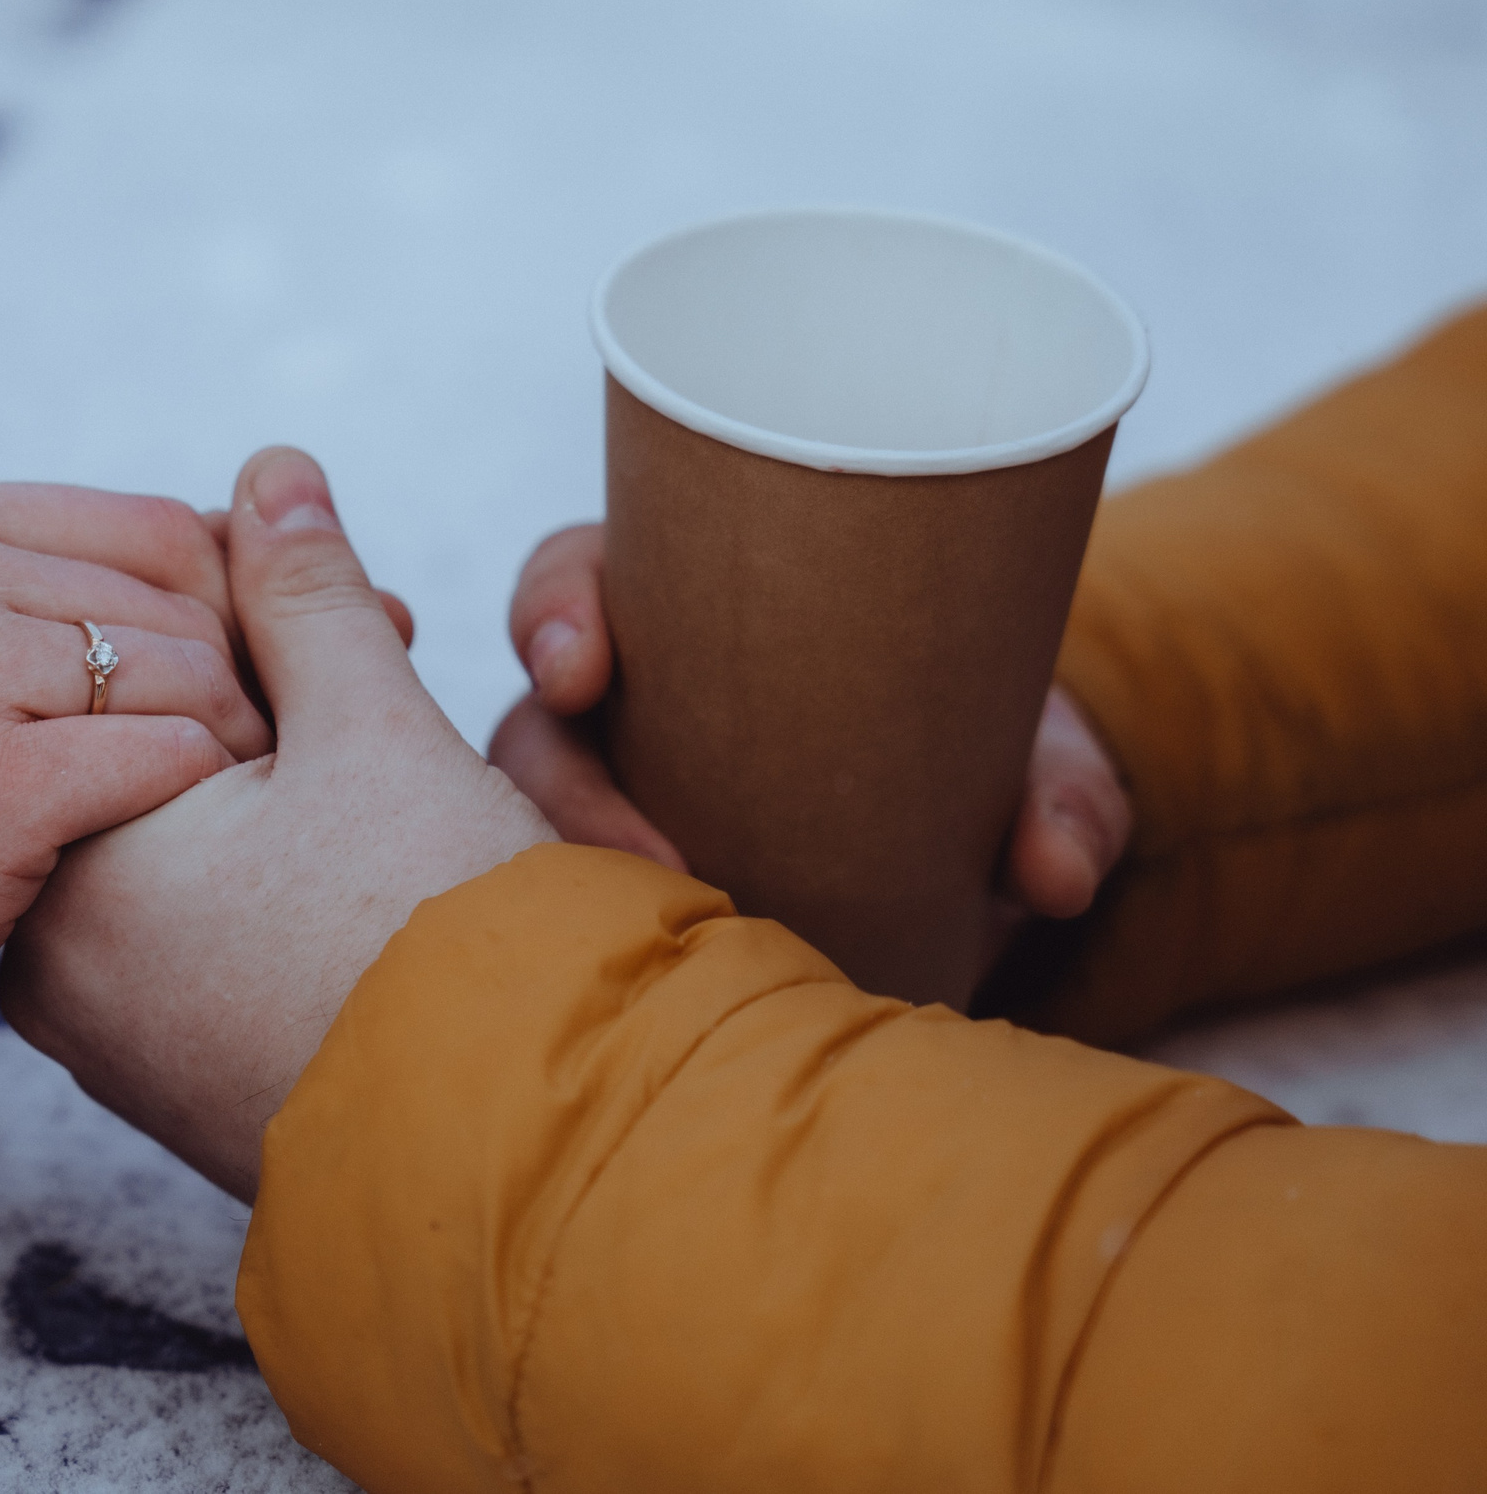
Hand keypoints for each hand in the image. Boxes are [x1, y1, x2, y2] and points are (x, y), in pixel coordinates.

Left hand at [0, 448, 553, 1200]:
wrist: (519, 1161)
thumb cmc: (442, 943)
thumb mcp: (374, 730)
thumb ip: (306, 593)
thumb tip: (271, 468)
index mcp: (71, 856)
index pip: (132, 678)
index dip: (259, 624)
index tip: (370, 638)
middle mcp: (51, 961)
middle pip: (148, 767)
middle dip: (271, 715)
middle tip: (392, 714)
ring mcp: (103, 1041)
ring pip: (179, 856)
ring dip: (276, 801)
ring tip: (394, 810)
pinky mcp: (166, 1089)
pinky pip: (196, 947)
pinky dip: (268, 896)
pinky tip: (366, 891)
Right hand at [0, 469, 272, 1140]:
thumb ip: (48, 599)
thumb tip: (274, 543)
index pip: (156, 526)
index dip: (248, 610)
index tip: (291, 685)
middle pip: (185, 597)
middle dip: (258, 684)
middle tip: (286, 769)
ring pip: (190, 675)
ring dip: (237, 755)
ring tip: (230, 823)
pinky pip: (172, 760)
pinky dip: (204, 810)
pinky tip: (186, 859)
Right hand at [489, 523, 1133, 918]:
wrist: (983, 856)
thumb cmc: (976, 749)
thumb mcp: (1028, 750)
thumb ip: (1062, 794)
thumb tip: (1053, 870)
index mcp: (679, 612)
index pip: (571, 584)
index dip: (553, 617)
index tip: (582, 669)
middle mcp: (623, 714)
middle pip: (531, 730)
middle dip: (561, 789)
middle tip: (657, 858)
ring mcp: (612, 815)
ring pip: (535, 842)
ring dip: (577, 893)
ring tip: (673, 953)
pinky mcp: (631, 908)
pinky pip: (579, 932)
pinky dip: (603, 964)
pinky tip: (657, 1010)